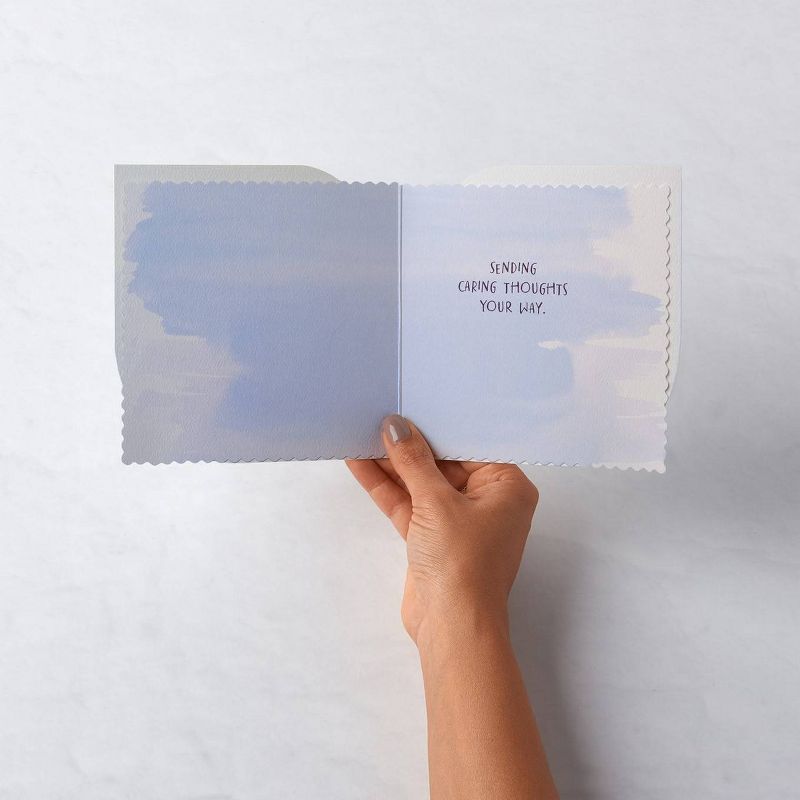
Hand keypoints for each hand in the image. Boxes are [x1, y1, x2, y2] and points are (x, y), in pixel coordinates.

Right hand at [346, 415, 538, 647]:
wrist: (452, 626)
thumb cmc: (462, 562)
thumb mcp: (437, 502)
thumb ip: (413, 461)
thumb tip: (395, 426)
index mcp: (507, 486)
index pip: (469, 445)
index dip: (438, 426)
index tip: (410, 404)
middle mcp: (487, 500)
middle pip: (443, 462)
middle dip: (409, 445)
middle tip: (380, 415)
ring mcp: (457, 520)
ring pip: (421, 484)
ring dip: (392, 465)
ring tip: (361, 432)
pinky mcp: (432, 537)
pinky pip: (410, 504)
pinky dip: (387, 488)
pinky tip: (360, 464)